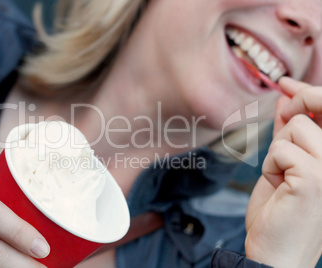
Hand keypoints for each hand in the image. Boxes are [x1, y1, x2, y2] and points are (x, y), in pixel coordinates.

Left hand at [245, 78, 321, 267]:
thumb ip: (288, 131)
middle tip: (280, 149)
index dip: (305, 92)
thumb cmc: (280, 208)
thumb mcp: (283, 162)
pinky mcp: (317, 176)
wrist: (275, 248)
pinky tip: (280, 187)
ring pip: (295, 127)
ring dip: (277, 154)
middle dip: (291, 118)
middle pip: (311, 111)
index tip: (284, 83)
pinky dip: (270, 166)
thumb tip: (285, 99)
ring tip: (282, 179)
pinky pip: (281, 148)